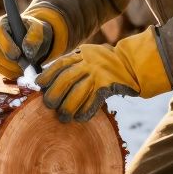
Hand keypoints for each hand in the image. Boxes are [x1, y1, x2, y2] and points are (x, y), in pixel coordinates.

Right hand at [0, 7, 66, 78]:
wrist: (32, 39)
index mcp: (2, 23)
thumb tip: (27, 50)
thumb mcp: (39, 29)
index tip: (18, 55)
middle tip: (25, 66)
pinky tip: (20, 72)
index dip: (7, 45)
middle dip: (10, 61)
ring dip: (11, 69)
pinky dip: (9, 73)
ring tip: (25, 69)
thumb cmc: (34, 31)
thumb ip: (35, 35)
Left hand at [35, 28, 171, 121]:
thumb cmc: (106, 64)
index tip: (39, 85)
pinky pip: (94, 100)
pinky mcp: (109, 85)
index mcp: (82, 55)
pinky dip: (86, 110)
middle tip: (48, 105)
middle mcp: (89, 63)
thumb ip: (74, 66)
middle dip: (55, 92)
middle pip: (66, 78)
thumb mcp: (89, 57)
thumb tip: (51, 84)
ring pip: (78, 91)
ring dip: (68, 106)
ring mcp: (99, 73)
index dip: (48, 75)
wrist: (132, 63)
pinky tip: (80, 118)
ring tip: (63, 117)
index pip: (60, 64)